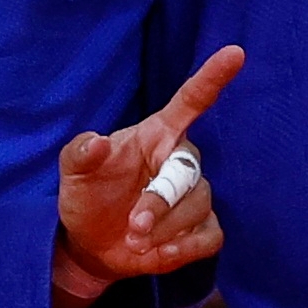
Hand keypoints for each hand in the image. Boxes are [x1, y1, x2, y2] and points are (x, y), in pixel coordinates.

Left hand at [54, 46, 243, 307]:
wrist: (91, 243)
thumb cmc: (88, 194)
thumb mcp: (73, 171)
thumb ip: (80, 152)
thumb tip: (97, 141)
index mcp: (157, 135)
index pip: (190, 101)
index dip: (212, 78)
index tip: (235, 53)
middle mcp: (181, 161)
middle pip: (188, 174)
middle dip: (160, 202)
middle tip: (132, 226)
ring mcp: (195, 197)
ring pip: (198, 207)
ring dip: (164, 230)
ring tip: (134, 241)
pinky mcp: (202, 230)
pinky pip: (210, 236)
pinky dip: (185, 248)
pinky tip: (160, 255)